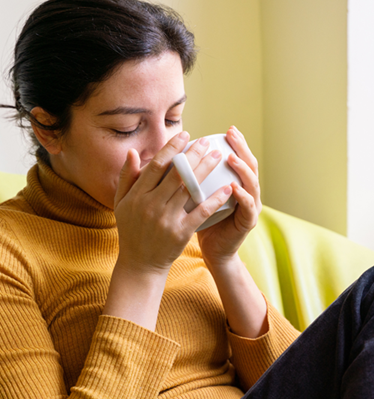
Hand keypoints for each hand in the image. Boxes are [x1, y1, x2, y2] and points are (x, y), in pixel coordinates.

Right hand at [113, 132, 232, 275]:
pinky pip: (201, 212)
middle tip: (207, 141)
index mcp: (137, 196)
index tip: (185, 135)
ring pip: (190, 189)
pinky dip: (215, 199)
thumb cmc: (131, 230)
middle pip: (177, 174)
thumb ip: (126, 177)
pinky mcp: (181, 232)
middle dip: (194, 155)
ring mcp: (167, 219)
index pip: (157, 166)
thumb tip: (133, 152)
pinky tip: (227, 188)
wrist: (140, 264)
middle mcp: (151, 205)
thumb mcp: (121, 203)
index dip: (172, 148)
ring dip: (206, 170)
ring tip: (218, 156)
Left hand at [197, 126, 261, 269]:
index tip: (227, 129)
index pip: (239, 158)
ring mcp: (250, 206)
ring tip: (231, 157)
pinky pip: (248, 207)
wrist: (211, 250)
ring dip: (242, 169)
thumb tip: (173, 155)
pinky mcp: (248, 222)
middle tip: (233, 134)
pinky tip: (233, 187)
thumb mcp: (194, 195)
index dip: (236, 143)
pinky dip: (242, 196)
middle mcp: (247, 191)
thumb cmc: (200, 221)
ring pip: (252, 183)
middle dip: (242, 148)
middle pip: (249, 165)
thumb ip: (189, 177)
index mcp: (235, 183)